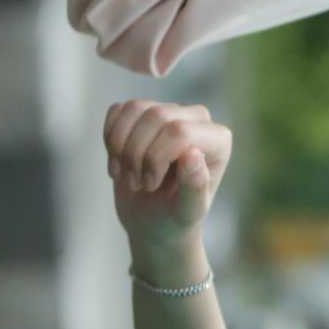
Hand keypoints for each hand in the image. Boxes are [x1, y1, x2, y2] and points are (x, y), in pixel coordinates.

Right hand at [105, 100, 231, 259]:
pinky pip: (117, 111)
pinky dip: (110, 139)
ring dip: (120, 148)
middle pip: (156, 116)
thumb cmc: (176, 218)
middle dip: (136, 155)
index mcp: (218, 140)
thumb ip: (195, 187)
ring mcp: (169, 111)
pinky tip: (118, 163)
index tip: (150, 186)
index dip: (155, 158)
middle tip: (137, 184)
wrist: (153, 219)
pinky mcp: (142, 113)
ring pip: (134, 109)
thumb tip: (192, 154)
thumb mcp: (187, 212)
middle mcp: (197, 119)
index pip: (179, 131)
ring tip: (127, 176)